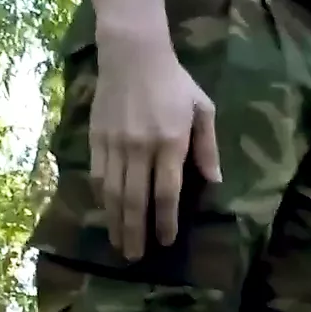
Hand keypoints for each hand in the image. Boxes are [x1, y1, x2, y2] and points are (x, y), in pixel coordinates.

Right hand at [89, 36, 221, 260]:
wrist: (132, 54)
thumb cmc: (174, 81)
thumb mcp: (202, 109)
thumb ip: (207, 146)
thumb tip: (214, 180)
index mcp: (170, 142)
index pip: (167, 192)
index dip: (165, 219)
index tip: (164, 241)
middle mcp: (140, 148)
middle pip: (135, 199)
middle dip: (135, 230)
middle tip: (134, 257)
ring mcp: (114, 144)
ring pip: (112, 192)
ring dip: (115, 221)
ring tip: (118, 243)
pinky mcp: (96, 137)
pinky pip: (97, 175)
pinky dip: (100, 197)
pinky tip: (105, 212)